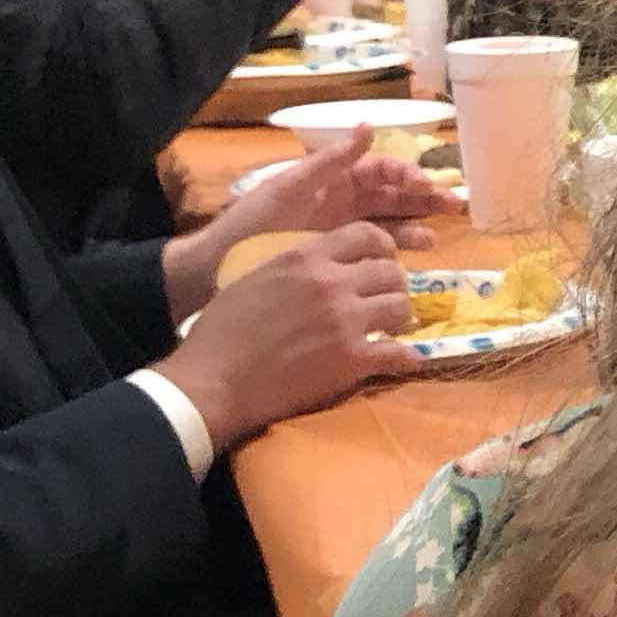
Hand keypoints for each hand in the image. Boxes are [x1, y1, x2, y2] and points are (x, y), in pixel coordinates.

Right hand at [152, 223, 420, 447]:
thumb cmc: (220, 331)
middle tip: (385, 301)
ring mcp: (346, 320)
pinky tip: (402, 360)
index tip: (381, 262)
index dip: (382, 249)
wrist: (212, 380)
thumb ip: (294, 268)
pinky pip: (399, 353)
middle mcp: (332, 282)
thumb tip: (317, 268)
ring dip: (400, 319)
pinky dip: (404, 358)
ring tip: (390, 330)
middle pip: (392, 272)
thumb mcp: (256, 278)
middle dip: (393, 286)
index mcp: (306, 258)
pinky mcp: (352, 359)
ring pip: (402, 307)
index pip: (366, 235)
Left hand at [159, 133, 457, 317]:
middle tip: (453, 205)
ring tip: (434, 237)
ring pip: (390, 220)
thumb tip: (368, 126)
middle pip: (392, 194)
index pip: (379, 168)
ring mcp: (343, 229)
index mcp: (331, 179)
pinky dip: (399, 248)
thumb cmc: (251, 225)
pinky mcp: (341, 255)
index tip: (423, 183)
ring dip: (415, 224)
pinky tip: (416, 255)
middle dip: (423, 197)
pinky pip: (378, 247)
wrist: (218, 270)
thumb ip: (330, 160)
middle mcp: (342, 201)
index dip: (405, 172)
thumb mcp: (287, 188)